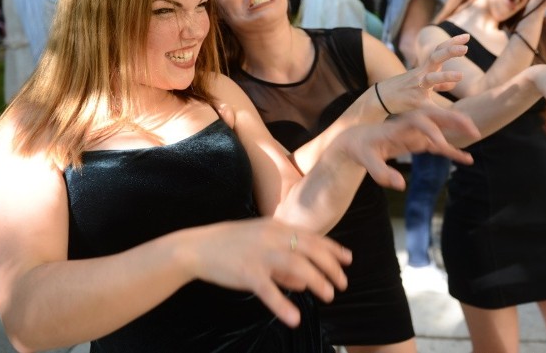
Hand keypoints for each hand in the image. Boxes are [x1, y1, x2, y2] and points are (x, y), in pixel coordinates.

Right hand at [186, 218, 350, 327]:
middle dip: (331, 266)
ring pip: (297, 266)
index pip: (312, 236)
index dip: (333, 248)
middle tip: (342, 283)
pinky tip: (294, 318)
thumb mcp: (260, 245)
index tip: (349, 259)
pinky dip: (283, 305)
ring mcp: (260, 254)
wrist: (197, 247)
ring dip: (317, 282)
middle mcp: (272, 237)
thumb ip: (282, 262)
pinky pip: (269, 290)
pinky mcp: (247, 272)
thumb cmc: (230, 246)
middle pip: (311, 250)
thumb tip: (304, 281)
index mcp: (276, 227)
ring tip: (329, 296)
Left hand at [326, 106, 479, 189]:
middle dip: (453, 120)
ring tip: (476, 135)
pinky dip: (452, 151)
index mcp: (397, 126)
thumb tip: (401, 185)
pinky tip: (466, 159)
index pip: (418, 123)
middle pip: (434, 117)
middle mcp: (409, 126)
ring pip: (440, 129)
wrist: (354, 140)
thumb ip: (381, 172)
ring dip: (457, 130)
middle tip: (472, 127)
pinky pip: (438, 146)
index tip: (441, 146)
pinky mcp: (417, 142)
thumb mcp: (366, 161)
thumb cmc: (359, 148)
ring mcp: (414, 133)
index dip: (431, 132)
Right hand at [381, 34, 468, 111]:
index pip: (439, 51)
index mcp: (425, 69)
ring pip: (431, 79)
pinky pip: (429, 105)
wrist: (380, 98)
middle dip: (449, 51)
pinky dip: (440, 112)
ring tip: (460, 75)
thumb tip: (454, 85)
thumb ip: (439, 85)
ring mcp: (417, 87)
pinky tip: (453, 115)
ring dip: (445, 76)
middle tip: (465, 47)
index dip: (452, 42)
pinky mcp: (414, 102)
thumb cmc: (402, 91)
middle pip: (435, 58)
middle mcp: (421, 74)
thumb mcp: (422, 85)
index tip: (467, 36)